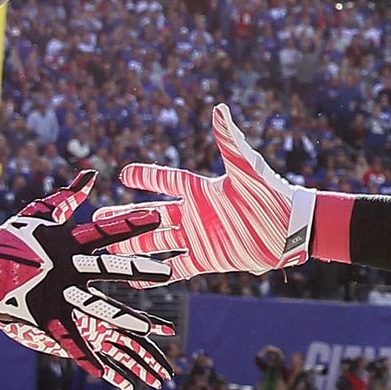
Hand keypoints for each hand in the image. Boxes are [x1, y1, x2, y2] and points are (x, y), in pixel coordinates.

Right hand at [0, 171, 179, 389]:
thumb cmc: (10, 238)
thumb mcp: (38, 214)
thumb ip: (68, 197)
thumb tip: (91, 174)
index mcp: (69, 242)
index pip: (107, 230)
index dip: (134, 223)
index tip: (161, 216)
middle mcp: (68, 267)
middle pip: (110, 268)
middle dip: (139, 269)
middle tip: (168, 270)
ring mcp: (58, 294)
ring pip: (98, 307)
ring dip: (125, 318)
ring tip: (151, 328)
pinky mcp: (47, 318)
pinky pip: (72, 342)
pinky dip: (88, 359)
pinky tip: (109, 375)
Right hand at [92, 104, 313, 282]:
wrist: (292, 230)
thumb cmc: (272, 195)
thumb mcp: (248, 169)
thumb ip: (230, 142)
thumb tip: (220, 109)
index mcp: (201, 190)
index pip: (166, 180)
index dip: (145, 177)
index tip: (122, 174)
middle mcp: (194, 212)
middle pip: (151, 214)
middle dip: (126, 217)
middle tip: (98, 219)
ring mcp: (198, 236)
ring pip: (156, 241)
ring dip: (132, 245)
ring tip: (106, 249)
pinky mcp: (206, 258)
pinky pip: (176, 267)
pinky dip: (155, 275)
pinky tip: (134, 280)